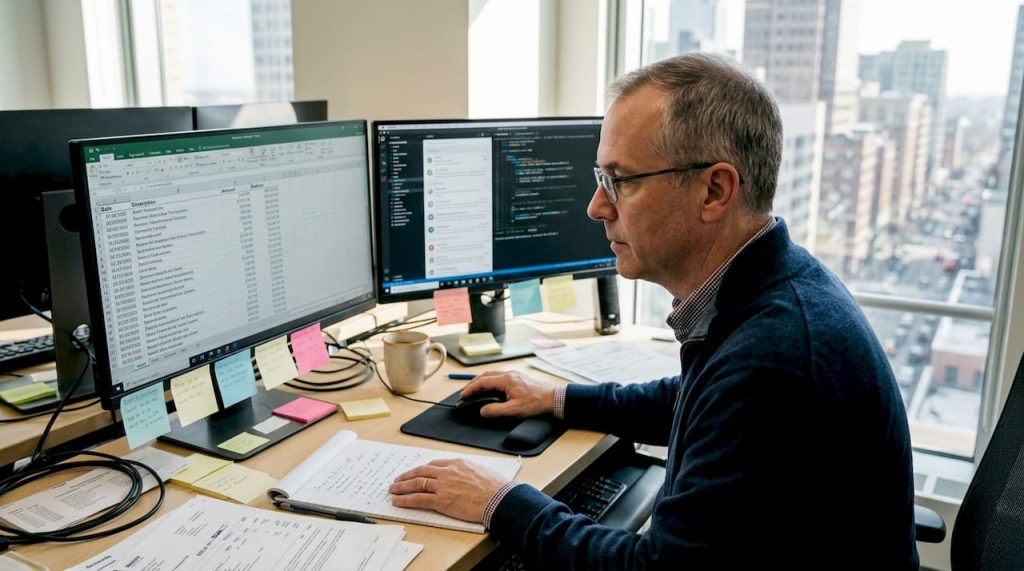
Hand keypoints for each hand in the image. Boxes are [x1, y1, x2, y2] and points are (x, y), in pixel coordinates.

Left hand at [389, 458, 508, 522]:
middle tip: (398, 479)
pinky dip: (405, 500)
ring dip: (402, 486)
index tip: (417, 472)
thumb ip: (468, 471)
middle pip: (421, 471)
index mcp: (457, 463)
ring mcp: (442, 486)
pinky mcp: (440, 501)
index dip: (422, 469)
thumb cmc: (495, 487)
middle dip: (407, 475)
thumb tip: (467, 476)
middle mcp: (447, 472)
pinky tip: (398, 501)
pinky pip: (418, 499)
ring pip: (416, 483)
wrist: (498, 499)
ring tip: (393, 489)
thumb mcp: (481, 471)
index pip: (434, 464)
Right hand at [462, 370, 554, 417]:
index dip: (471, 388)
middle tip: (465, 393)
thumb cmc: (536, 403)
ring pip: (492, 375)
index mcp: (506, 379)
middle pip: (485, 376)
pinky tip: (489, 389)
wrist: (552, 399)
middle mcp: (508, 374)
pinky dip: (490, 382)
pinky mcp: (517, 378)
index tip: (463, 395)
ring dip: (481, 382)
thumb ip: (496, 410)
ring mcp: (513, 375)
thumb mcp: (514, 410)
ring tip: (474, 391)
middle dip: (473, 384)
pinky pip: (499, 377)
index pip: (483, 381)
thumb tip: (482, 411)